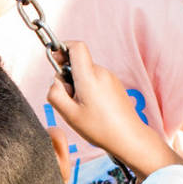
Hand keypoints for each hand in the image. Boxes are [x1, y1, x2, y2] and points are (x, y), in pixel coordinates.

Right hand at [46, 40, 178, 179]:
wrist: (128, 137)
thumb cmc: (101, 128)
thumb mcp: (69, 114)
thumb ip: (55, 94)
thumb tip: (54, 82)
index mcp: (89, 77)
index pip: (76, 47)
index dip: (62, 48)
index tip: (54, 58)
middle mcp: (101, 73)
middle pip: (78, 62)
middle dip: (67, 76)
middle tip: (69, 98)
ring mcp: (110, 78)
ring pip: (85, 72)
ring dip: (77, 84)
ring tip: (82, 107)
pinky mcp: (114, 84)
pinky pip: (95, 79)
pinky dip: (88, 89)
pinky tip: (91, 107)